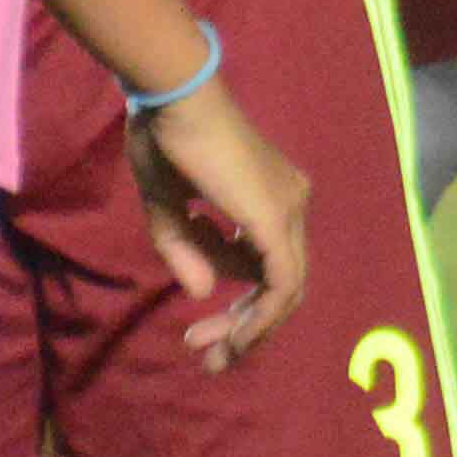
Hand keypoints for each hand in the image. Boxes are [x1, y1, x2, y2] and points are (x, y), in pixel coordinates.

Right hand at [124, 78, 309, 369]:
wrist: (173, 99)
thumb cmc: (165, 139)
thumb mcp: (167, 207)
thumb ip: (184, 249)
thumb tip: (203, 292)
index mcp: (271, 197)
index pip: (267, 268)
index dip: (238, 306)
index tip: (196, 332)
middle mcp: (291, 204)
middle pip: (281, 285)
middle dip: (245, 326)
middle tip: (207, 357)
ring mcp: (289, 210)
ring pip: (284, 290)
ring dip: (248, 327)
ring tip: (206, 348)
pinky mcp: (276, 219)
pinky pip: (281, 284)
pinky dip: (260, 316)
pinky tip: (232, 336)